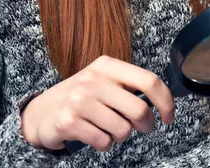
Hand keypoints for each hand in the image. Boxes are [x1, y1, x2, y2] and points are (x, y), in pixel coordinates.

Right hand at [21, 55, 174, 152]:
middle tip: (141, 128)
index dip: (165, 101)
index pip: (148, 80)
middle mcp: (94, 79)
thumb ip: (128, 87)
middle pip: (139, 109)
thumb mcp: (103, 81)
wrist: (41, 112)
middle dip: (145, 125)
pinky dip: (103, 144)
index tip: (169, 116)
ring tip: (107, 128)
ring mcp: (80, 100)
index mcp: (107, 65)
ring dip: (120, 136)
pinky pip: (103, 142)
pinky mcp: (69, 121)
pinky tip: (93, 135)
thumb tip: (160, 102)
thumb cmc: (81, 97)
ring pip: (122, 130)